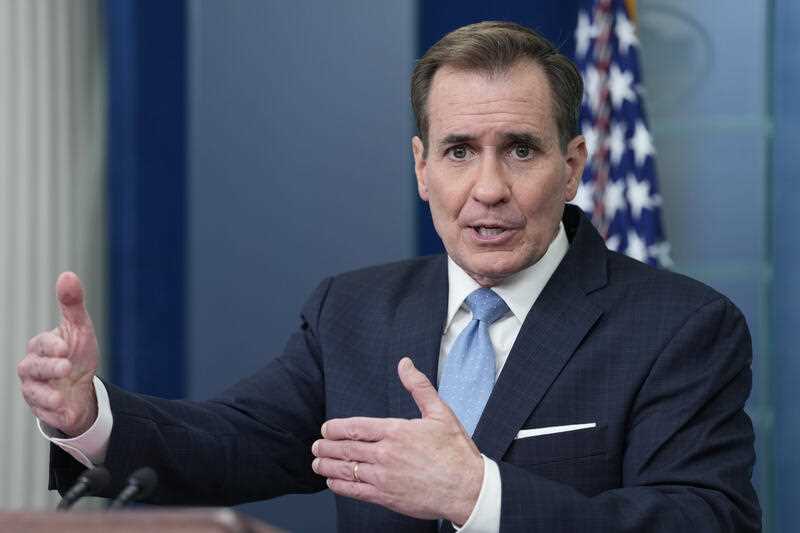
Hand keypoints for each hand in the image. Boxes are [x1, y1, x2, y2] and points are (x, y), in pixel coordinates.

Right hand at [17, 272, 98, 435]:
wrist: (83, 387)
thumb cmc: (78, 353)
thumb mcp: (80, 328)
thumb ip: (72, 304)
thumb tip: (67, 275)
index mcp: (41, 346)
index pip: (41, 343)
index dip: (51, 345)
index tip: (65, 346)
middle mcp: (33, 367)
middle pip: (33, 367)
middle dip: (49, 367)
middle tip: (65, 367)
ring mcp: (35, 389)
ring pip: (33, 391)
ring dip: (47, 394)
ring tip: (61, 396)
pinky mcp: (41, 409)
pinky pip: (42, 412)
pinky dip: (53, 411)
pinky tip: (64, 409)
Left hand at [311, 357, 483, 524]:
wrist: (467, 488)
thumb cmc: (456, 451)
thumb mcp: (440, 412)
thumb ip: (419, 387)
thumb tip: (405, 364)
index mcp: (396, 431)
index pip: (356, 428)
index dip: (336, 429)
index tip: (326, 429)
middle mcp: (385, 453)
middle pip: (346, 449)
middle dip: (326, 447)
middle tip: (316, 446)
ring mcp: (384, 477)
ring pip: (347, 470)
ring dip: (327, 466)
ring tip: (317, 463)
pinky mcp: (387, 497)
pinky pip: (356, 491)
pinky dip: (340, 486)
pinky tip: (333, 482)